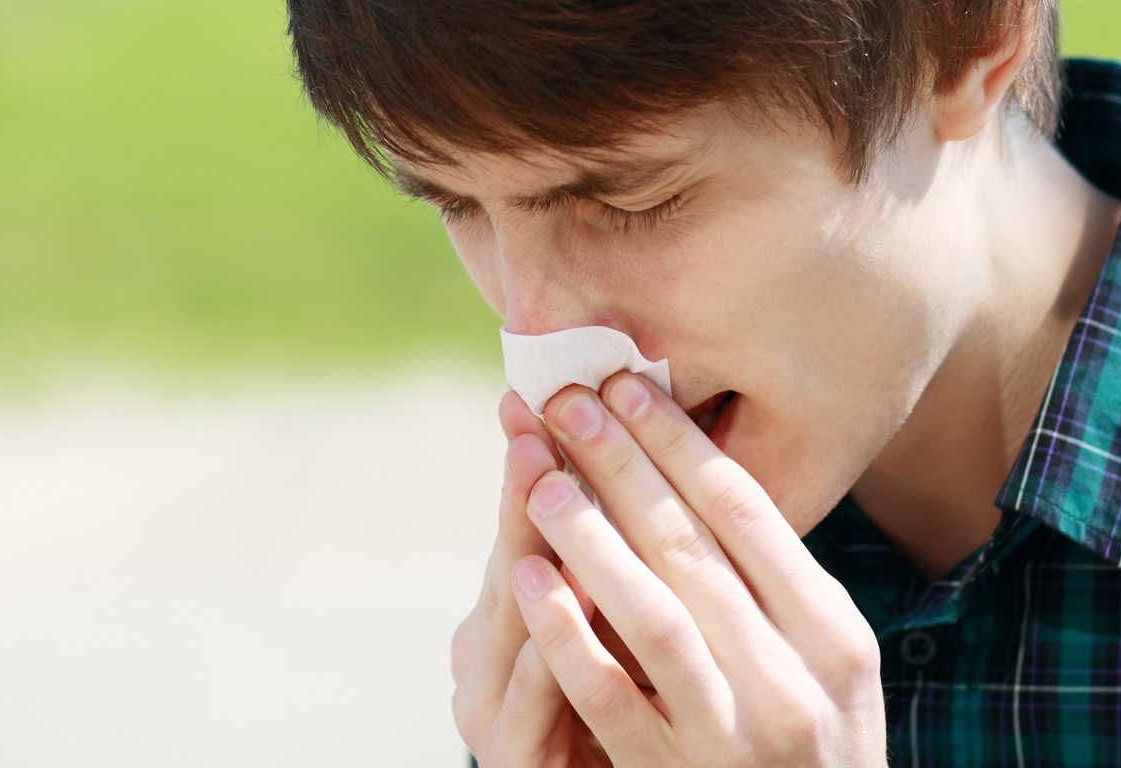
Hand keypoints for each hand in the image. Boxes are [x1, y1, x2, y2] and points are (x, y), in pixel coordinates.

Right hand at [451, 391, 612, 766]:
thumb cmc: (623, 722)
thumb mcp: (613, 632)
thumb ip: (612, 561)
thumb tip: (635, 457)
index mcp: (506, 621)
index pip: (526, 529)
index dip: (539, 460)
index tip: (547, 391)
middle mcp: (485, 660)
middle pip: (513, 562)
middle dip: (530, 486)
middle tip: (541, 416)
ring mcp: (493, 715)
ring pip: (509, 624)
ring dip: (527, 548)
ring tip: (543, 480)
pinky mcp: (514, 765)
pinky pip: (526, 710)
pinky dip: (542, 656)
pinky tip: (550, 605)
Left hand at [508, 373, 884, 766]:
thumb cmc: (809, 742)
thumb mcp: (822, 663)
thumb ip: (772, 583)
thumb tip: (687, 464)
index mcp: (835, 635)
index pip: (746, 512)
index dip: (678, 441)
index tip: (624, 384)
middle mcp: (795, 683)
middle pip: (692, 547)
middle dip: (621, 464)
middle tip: (566, 403)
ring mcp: (736, 738)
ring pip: (653, 615)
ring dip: (590, 537)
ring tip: (539, 478)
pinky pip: (612, 698)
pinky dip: (568, 634)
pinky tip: (530, 580)